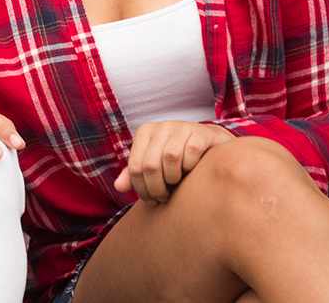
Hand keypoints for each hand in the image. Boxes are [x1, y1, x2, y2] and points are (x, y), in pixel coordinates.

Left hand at [114, 121, 234, 204]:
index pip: (134, 167)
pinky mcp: (200, 131)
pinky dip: (190, 167)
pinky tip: (192, 172)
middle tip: (164, 197)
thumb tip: (118, 187)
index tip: (151, 201)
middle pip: (150, 164)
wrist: (210, 145)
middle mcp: (161, 126)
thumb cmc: (178, 159)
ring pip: (170, 158)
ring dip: (173, 178)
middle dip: (156, 188)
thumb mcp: (154, 166)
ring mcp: (181, 126)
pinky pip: (191, 153)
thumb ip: (134, 175)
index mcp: (145, 132)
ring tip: (177, 184)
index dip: (141, 189)